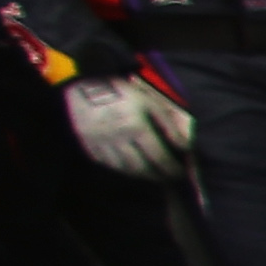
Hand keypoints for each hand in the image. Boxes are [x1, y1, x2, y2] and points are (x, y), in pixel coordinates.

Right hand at [61, 74, 189, 181]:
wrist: (81, 87)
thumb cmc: (120, 92)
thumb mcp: (148, 102)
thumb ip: (168, 124)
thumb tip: (183, 146)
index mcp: (136, 127)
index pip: (159, 157)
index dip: (172, 169)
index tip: (180, 173)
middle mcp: (119, 139)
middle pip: (142, 168)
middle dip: (158, 176)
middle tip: (168, 178)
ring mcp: (102, 145)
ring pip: (125, 169)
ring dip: (141, 175)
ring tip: (152, 174)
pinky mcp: (89, 147)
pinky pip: (109, 165)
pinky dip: (123, 169)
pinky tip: (132, 167)